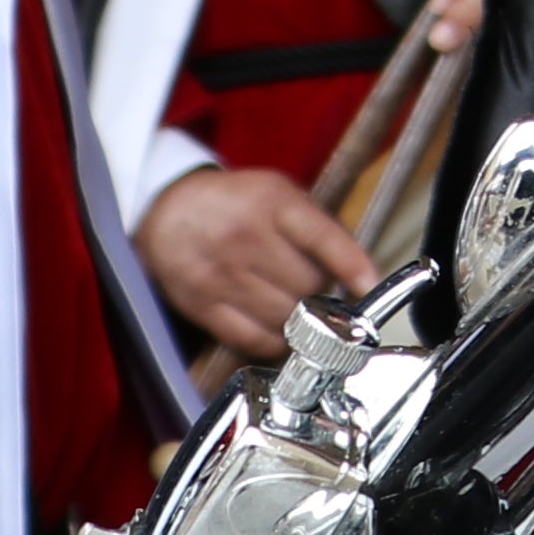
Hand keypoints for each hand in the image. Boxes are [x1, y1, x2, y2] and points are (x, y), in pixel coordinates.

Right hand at [140, 161, 373, 363]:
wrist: (167, 212)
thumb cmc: (233, 205)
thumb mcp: (276, 193)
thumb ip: (316, 225)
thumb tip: (358, 270)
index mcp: (270, 202)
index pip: (321, 236)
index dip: (350, 264)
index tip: (367, 283)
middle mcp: (244, 237)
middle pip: (308, 285)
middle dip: (321, 291)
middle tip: (315, 287)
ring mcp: (220, 274)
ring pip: (284, 317)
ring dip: (299, 318)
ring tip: (293, 303)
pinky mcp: (202, 305)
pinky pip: (253, 338)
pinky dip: (273, 341)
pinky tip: (276, 327)